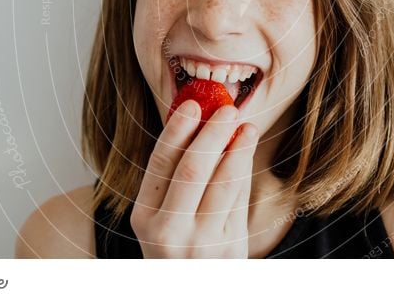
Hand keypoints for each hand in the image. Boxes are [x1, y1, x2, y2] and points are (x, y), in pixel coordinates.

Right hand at [130, 99, 258, 257]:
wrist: (192, 293)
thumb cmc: (177, 245)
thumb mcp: (162, 218)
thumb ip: (176, 177)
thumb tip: (199, 123)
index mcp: (145, 217)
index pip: (160, 163)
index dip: (177, 129)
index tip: (192, 104)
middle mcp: (168, 231)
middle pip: (192, 169)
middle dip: (212, 133)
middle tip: (227, 109)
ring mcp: (201, 242)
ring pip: (224, 183)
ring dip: (239, 148)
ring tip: (247, 126)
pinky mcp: (230, 248)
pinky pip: (240, 201)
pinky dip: (245, 171)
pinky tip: (247, 151)